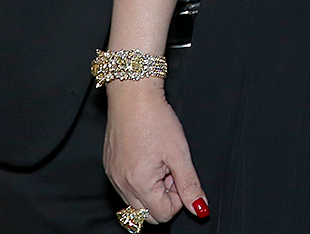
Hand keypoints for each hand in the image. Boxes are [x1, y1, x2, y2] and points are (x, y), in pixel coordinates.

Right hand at [104, 81, 208, 223]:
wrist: (132, 94)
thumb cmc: (155, 118)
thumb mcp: (179, 153)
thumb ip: (190, 185)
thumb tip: (199, 209)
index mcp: (139, 183)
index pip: (163, 214)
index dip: (178, 198)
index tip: (179, 175)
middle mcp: (121, 184)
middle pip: (148, 214)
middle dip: (164, 197)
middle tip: (169, 170)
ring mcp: (113, 176)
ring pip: (136, 203)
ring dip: (152, 190)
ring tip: (158, 162)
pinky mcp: (109, 167)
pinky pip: (126, 189)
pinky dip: (139, 181)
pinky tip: (146, 158)